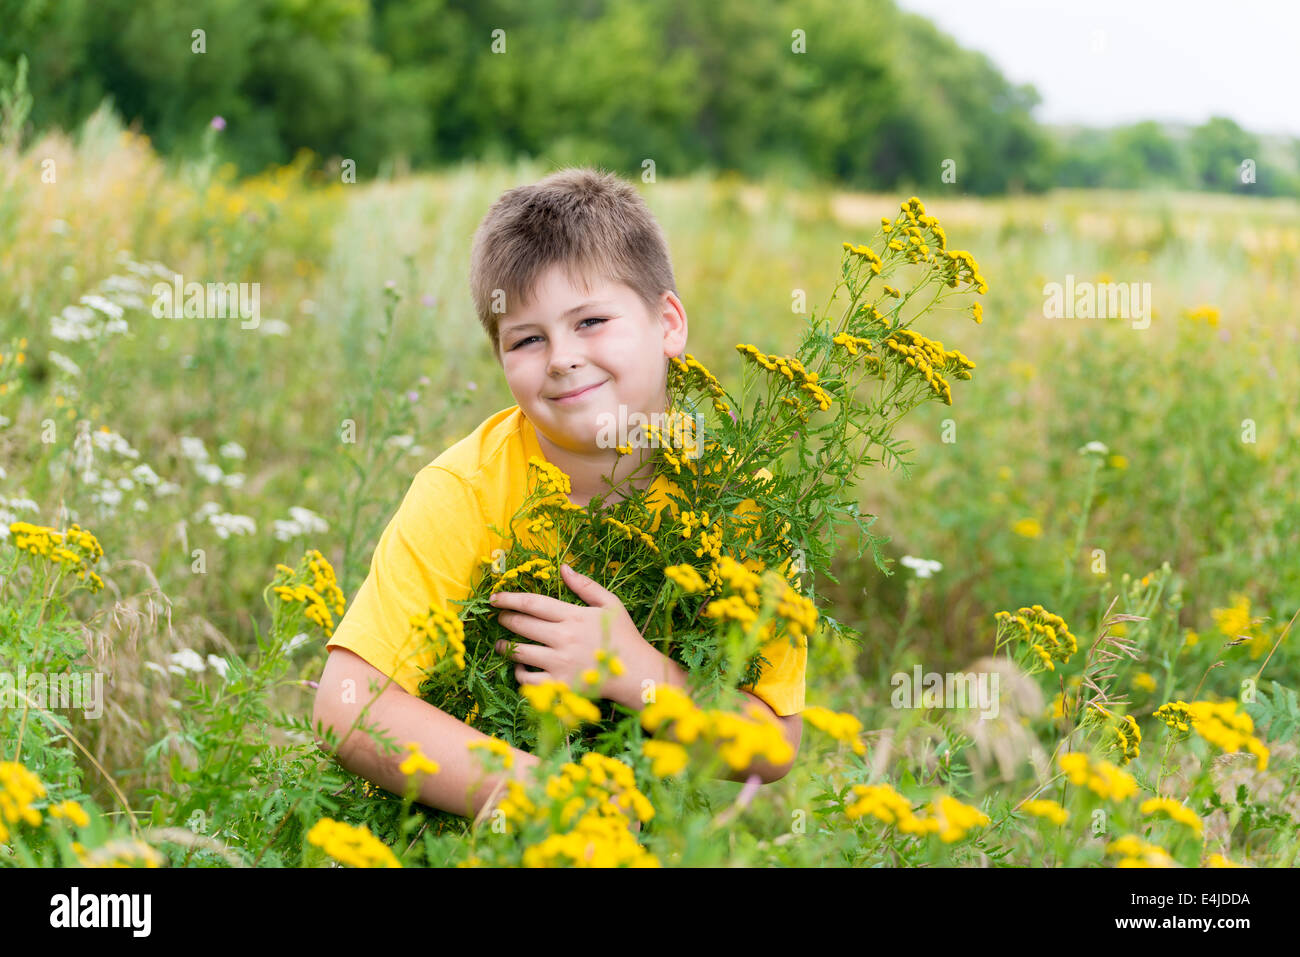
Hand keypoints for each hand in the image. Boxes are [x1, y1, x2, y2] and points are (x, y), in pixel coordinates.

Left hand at [490, 563, 659, 707]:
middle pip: (521, 625)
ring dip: (505, 646)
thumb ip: (585, 585)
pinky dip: (519, 673)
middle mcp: (563, 638)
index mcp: (573, 616)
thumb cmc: (624, 636)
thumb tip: (563, 567)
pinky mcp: (559, 685)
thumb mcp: (610, 603)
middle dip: (505, 619)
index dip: (509, 598)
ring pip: (519, 652)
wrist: (636, 674)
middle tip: (500, 618)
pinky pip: (527, 680)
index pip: (532, 603)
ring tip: (502, 644)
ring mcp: (559, 663)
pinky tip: (521, 667)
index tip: (494, 597)